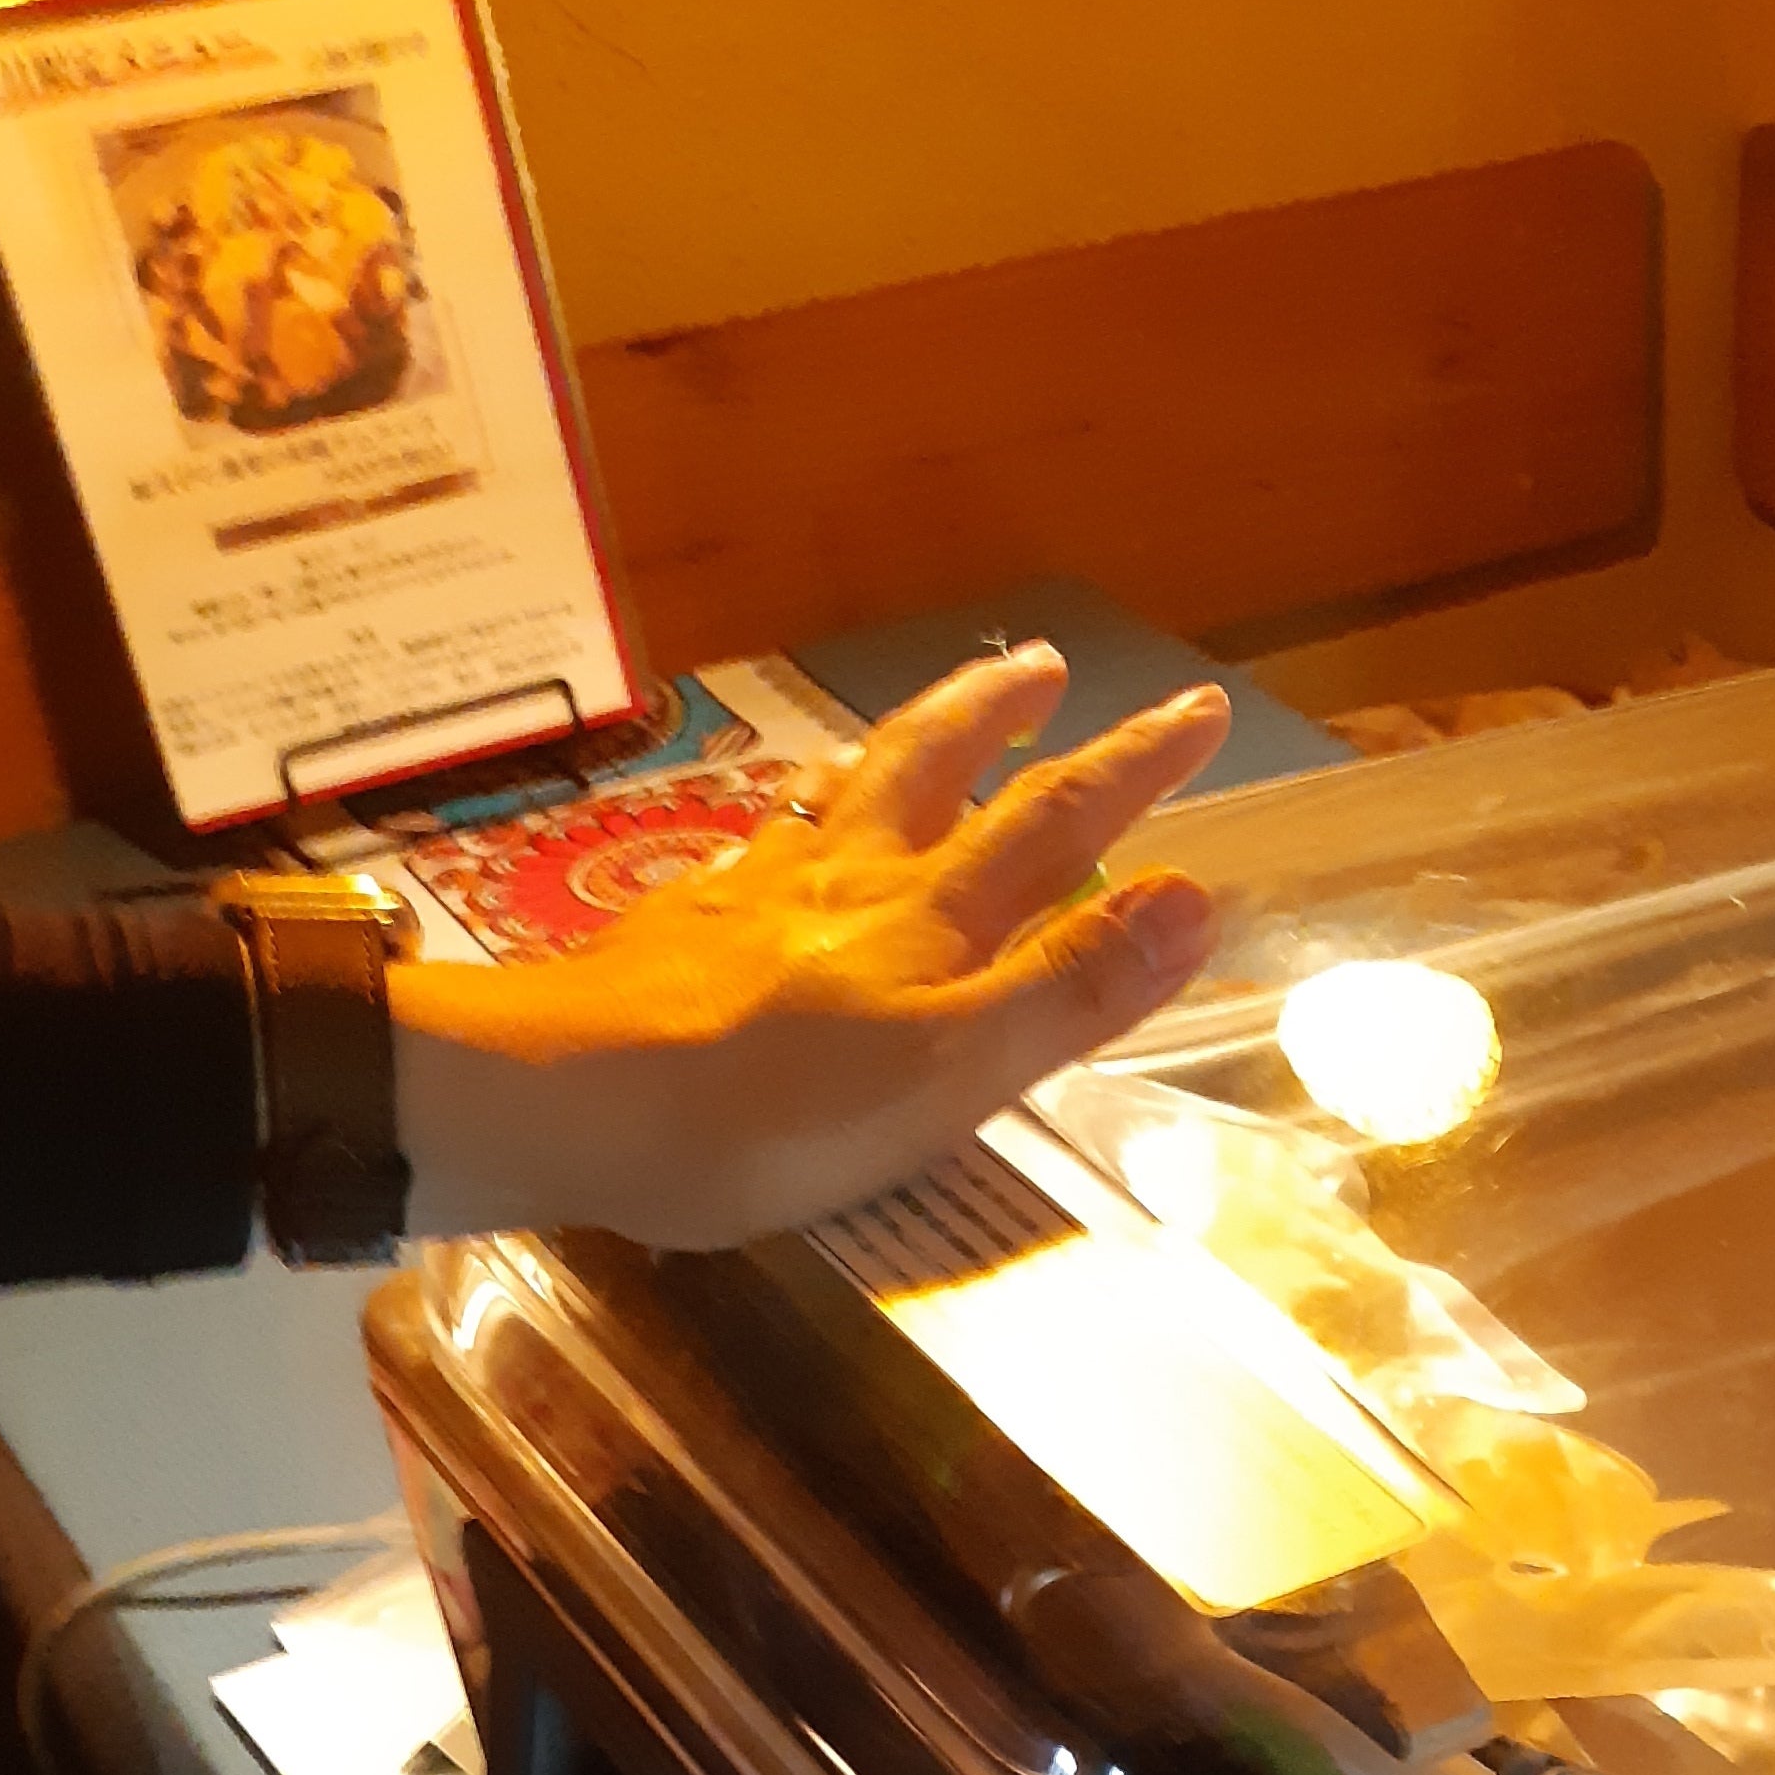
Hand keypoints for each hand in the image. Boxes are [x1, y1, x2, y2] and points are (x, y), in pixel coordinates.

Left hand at [388, 642, 1226, 1249]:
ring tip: (949, 707)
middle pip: (946, 770)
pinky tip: (801, 813)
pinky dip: (812, 803)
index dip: (1134, 767)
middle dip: (1016, 718)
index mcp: (931, 918)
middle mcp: (856, 878)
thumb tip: (1194, 896)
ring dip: (917, 735)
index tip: (1199, 709)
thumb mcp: (950, 1069)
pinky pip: (773, 833)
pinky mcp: (694, 920)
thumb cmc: (770, 1111)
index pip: (1056, 822)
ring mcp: (766, 889)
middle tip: (1058, 664)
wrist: (575, 1101)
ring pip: (857, 784)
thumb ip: (1067, 987)